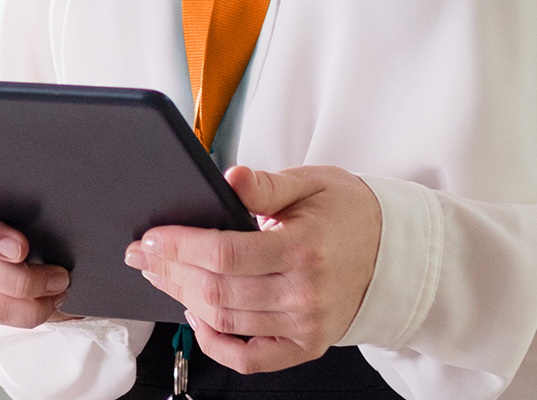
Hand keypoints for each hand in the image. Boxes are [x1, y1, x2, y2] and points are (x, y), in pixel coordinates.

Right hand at [0, 166, 79, 326]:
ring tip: (61, 279)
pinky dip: (31, 308)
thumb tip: (69, 157)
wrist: (72, 250)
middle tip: (23, 248)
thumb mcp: (58, 188)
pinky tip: (57, 297)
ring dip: (23, 282)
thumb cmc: (64, 207)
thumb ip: (51, 175)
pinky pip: (0, 308)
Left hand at [126, 165, 381, 372]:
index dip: (181, 246)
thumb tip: (228, 177)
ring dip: (185, 299)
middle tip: (144, 255)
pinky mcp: (305, 346)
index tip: (152, 237)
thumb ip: (266, 185)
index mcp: (304, 248)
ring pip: (226, 322)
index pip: (226, 252)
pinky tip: (197, 316)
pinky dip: (215, 343)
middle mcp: (303, 293)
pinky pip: (249, 359)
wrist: (392, 250)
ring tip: (164, 276)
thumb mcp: (312, 182)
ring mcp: (304, 326)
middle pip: (218, 290)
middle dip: (171, 271)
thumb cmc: (349, 211)